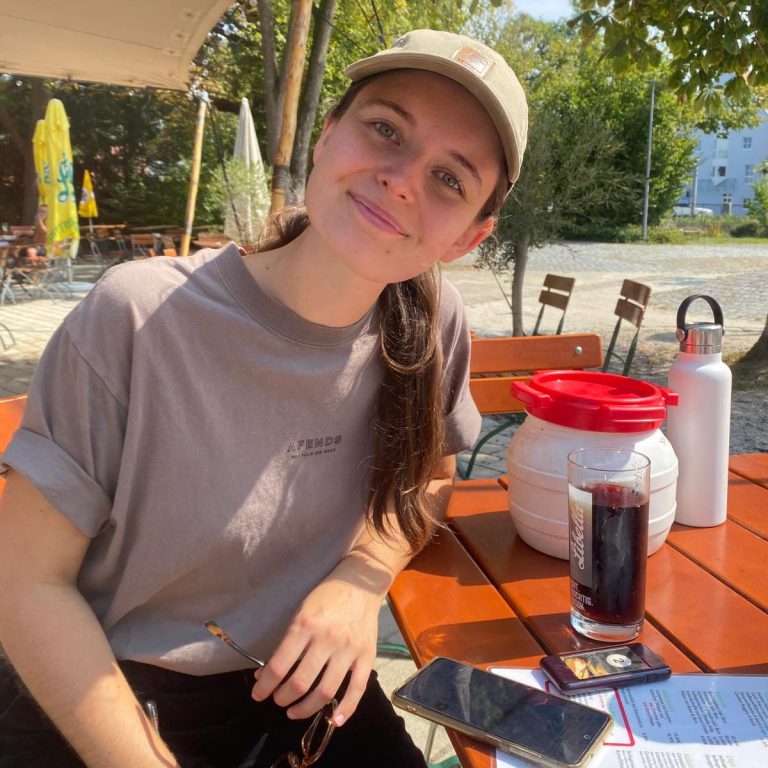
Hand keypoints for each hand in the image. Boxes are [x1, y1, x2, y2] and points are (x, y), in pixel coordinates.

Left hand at [251, 562, 380, 726]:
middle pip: (301, 682)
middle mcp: (327, 639)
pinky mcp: (367, 656)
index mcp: (306, 625)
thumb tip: (265, 673)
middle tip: (277, 700)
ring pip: (326, 691)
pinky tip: (335, 721)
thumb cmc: (326, 596)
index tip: (258, 694)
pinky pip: (357, 689)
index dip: (265, 685)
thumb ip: (286, 644)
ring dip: (306, 708)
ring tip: (294, 710)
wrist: (360, 583)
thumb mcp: (300, 612)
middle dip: (282, 698)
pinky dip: (346, 709)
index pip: (280, 665)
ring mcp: (349, 649)